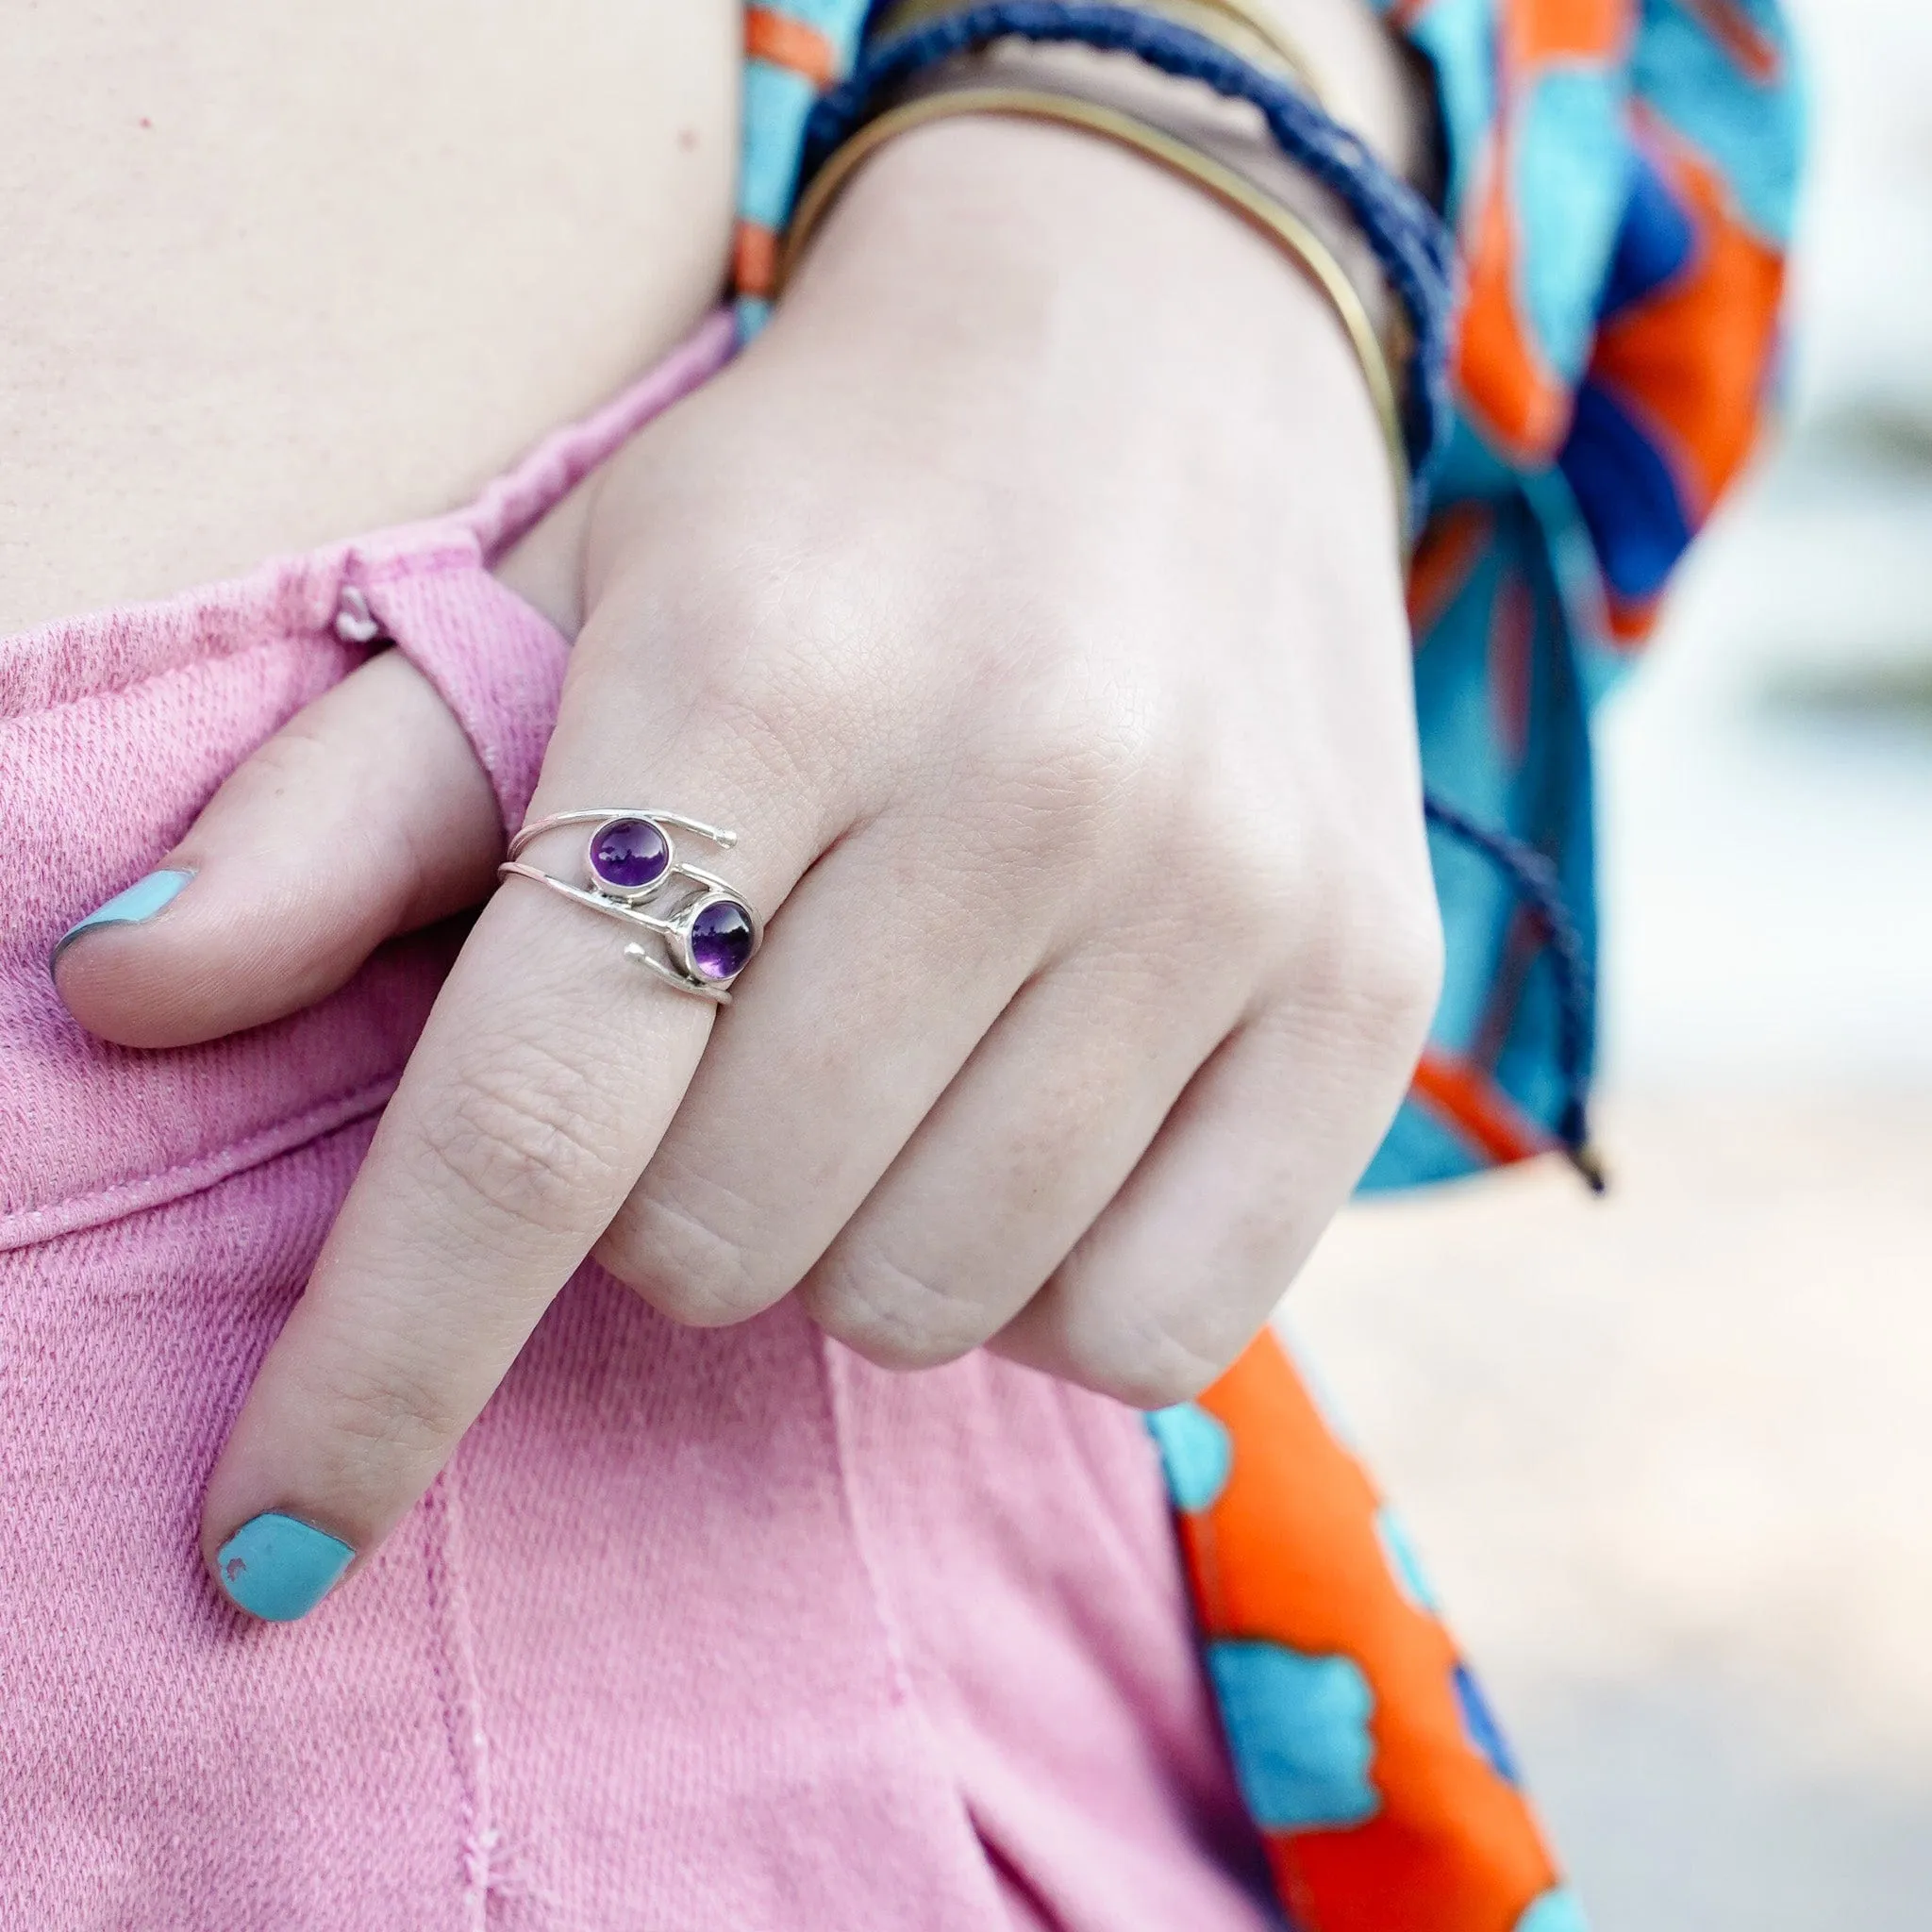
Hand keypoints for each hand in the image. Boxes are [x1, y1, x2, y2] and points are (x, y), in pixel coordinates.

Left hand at [59, 115, 1439, 1612]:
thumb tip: (119, 996)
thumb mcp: (582, 593)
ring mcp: (1227, 897)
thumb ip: (352, 811)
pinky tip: (1041, 1131)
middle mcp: (1030, 789)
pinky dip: (1046, 1286)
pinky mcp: (1371, 985)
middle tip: (735, 1042)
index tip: (270, 1548)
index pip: (532, 1110)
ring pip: (931, 1300)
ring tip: (896, 1064)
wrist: (1172, 349)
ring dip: (851, 1238)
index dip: (379, 1362)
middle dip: (668, 1205)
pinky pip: (1153, 1327)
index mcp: (773, 674)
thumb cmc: (840, 503)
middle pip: (729, 1244)